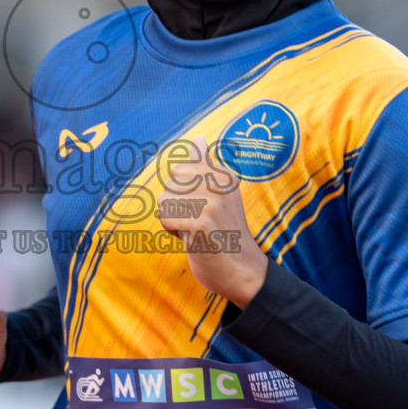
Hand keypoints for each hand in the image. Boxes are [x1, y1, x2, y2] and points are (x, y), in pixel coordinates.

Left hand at [155, 134, 267, 306]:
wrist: (243, 271)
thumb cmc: (225, 233)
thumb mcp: (220, 195)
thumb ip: (206, 166)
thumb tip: (198, 138)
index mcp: (225, 174)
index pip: (178, 169)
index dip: (182, 192)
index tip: (202, 208)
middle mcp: (220, 183)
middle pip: (169, 184)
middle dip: (175, 206)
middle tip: (199, 222)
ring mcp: (212, 203)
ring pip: (164, 201)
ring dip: (173, 221)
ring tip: (196, 231)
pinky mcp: (202, 223)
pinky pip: (166, 219)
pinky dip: (173, 233)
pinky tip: (194, 241)